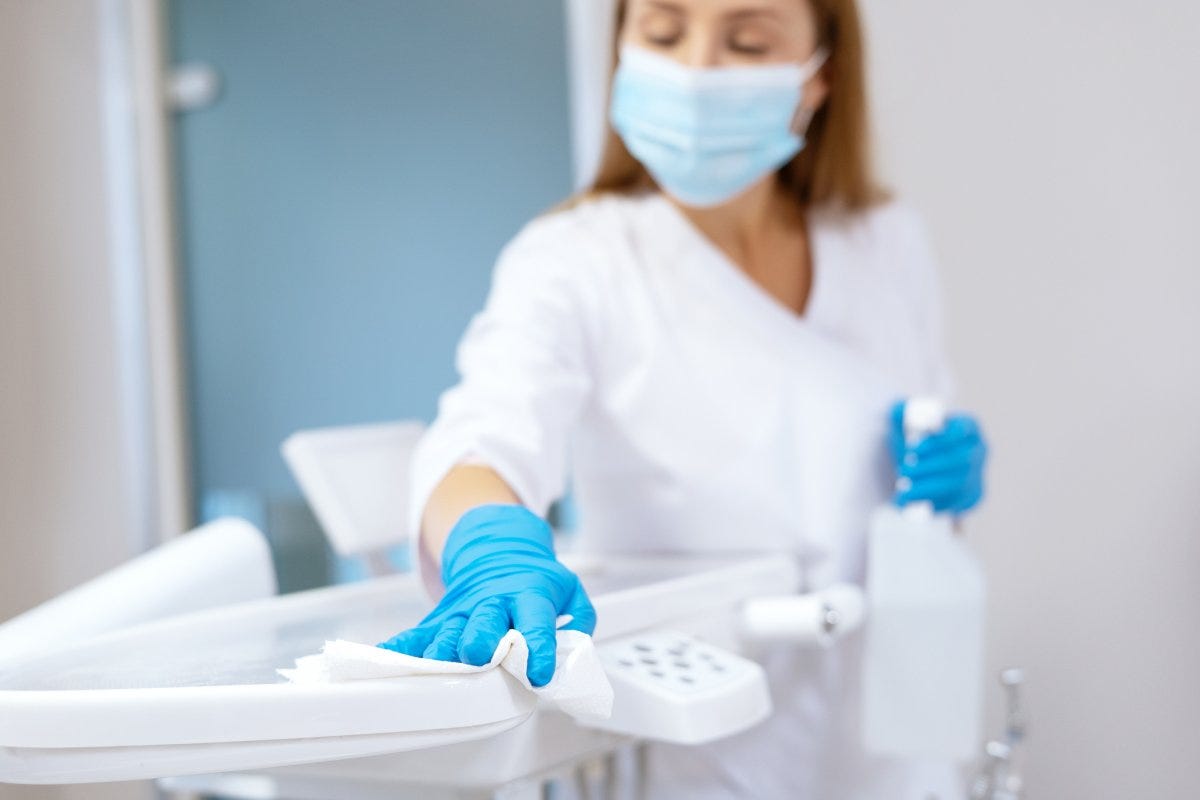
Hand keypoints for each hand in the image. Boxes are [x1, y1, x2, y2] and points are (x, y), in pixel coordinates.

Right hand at [377, 504, 595, 686]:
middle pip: (486, 620)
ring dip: (442, 649)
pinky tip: (386, 657)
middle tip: (477, 655)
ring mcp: (465, 610)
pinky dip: (402, 646)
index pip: (537, 621)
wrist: (500, 550)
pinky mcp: (442, 618)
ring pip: (450, 630)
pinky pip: (419, 632)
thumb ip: (581, 616)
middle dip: (480, 638)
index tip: (540, 672)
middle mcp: (494, 602)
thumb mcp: (569, 589)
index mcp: (529, 594)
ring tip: (435, 664)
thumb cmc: (536, 581)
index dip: (539, 646)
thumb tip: (577, 649)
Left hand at [888, 400, 987, 513]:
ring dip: (927, 487)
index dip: (937, 441)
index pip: (960, 432)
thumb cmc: (919, 440)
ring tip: (903, 488)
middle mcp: (978, 450)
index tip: (911, 447)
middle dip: (928, 466)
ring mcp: (978, 474)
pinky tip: (912, 502)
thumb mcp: (910, 422)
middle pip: (958, 460)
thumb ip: (903, 412)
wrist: (928, 468)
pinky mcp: (971, 496)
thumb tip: (898, 410)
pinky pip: (955, 502)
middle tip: (903, 469)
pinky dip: (931, 503)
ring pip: (956, 484)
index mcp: (969, 427)